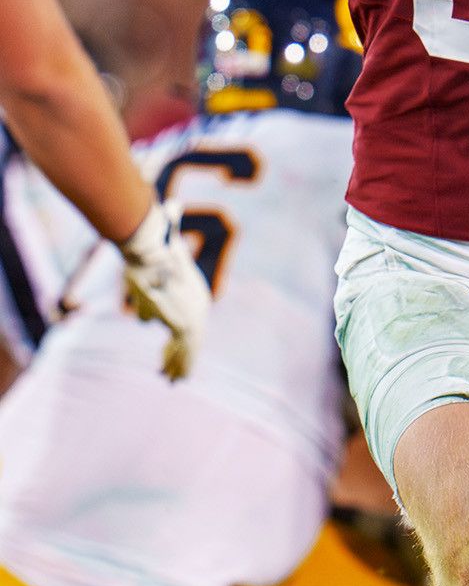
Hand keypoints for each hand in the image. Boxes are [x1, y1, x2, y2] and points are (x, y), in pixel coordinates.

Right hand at [120, 200, 210, 380]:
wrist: (155, 250)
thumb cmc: (159, 244)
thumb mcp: (167, 242)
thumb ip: (171, 229)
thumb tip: (173, 205)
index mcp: (195, 295)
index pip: (191, 321)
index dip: (183, 338)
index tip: (176, 347)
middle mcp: (197, 307)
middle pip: (190, 339)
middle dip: (182, 357)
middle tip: (176, 376)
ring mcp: (191, 316)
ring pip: (186, 348)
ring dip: (179, 364)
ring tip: (174, 380)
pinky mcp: (183, 324)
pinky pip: (180, 349)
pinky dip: (177, 364)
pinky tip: (173, 378)